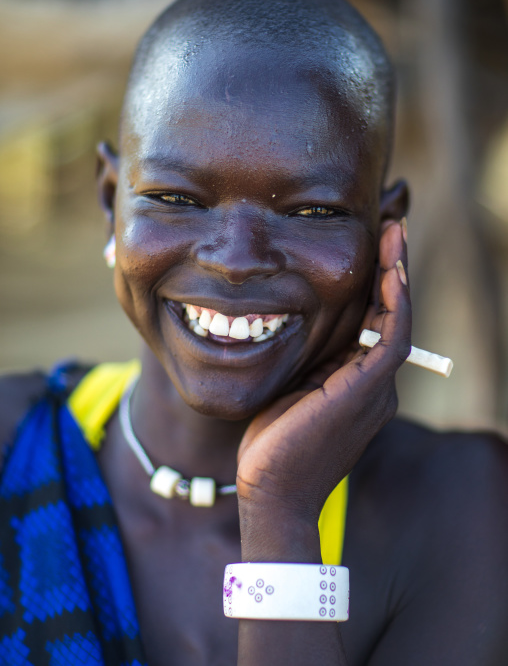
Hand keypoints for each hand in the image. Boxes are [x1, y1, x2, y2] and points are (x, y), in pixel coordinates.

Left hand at [236, 220, 410, 525]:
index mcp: (356, 384)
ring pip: (396, 318)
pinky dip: (394, 300)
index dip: (372, 285)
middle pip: (389, 314)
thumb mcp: (289, 392)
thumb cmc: (272, 447)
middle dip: (389, 269)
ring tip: (394, 232)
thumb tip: (292, 325)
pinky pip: (391, 334)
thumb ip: (304, 363)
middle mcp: (375, 383)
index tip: (365, 249)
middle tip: (389, 227)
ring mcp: (376, 386)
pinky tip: (390, 268)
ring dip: (396, 273)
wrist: (272, 491)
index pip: (371, 324)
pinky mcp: (369, 388)